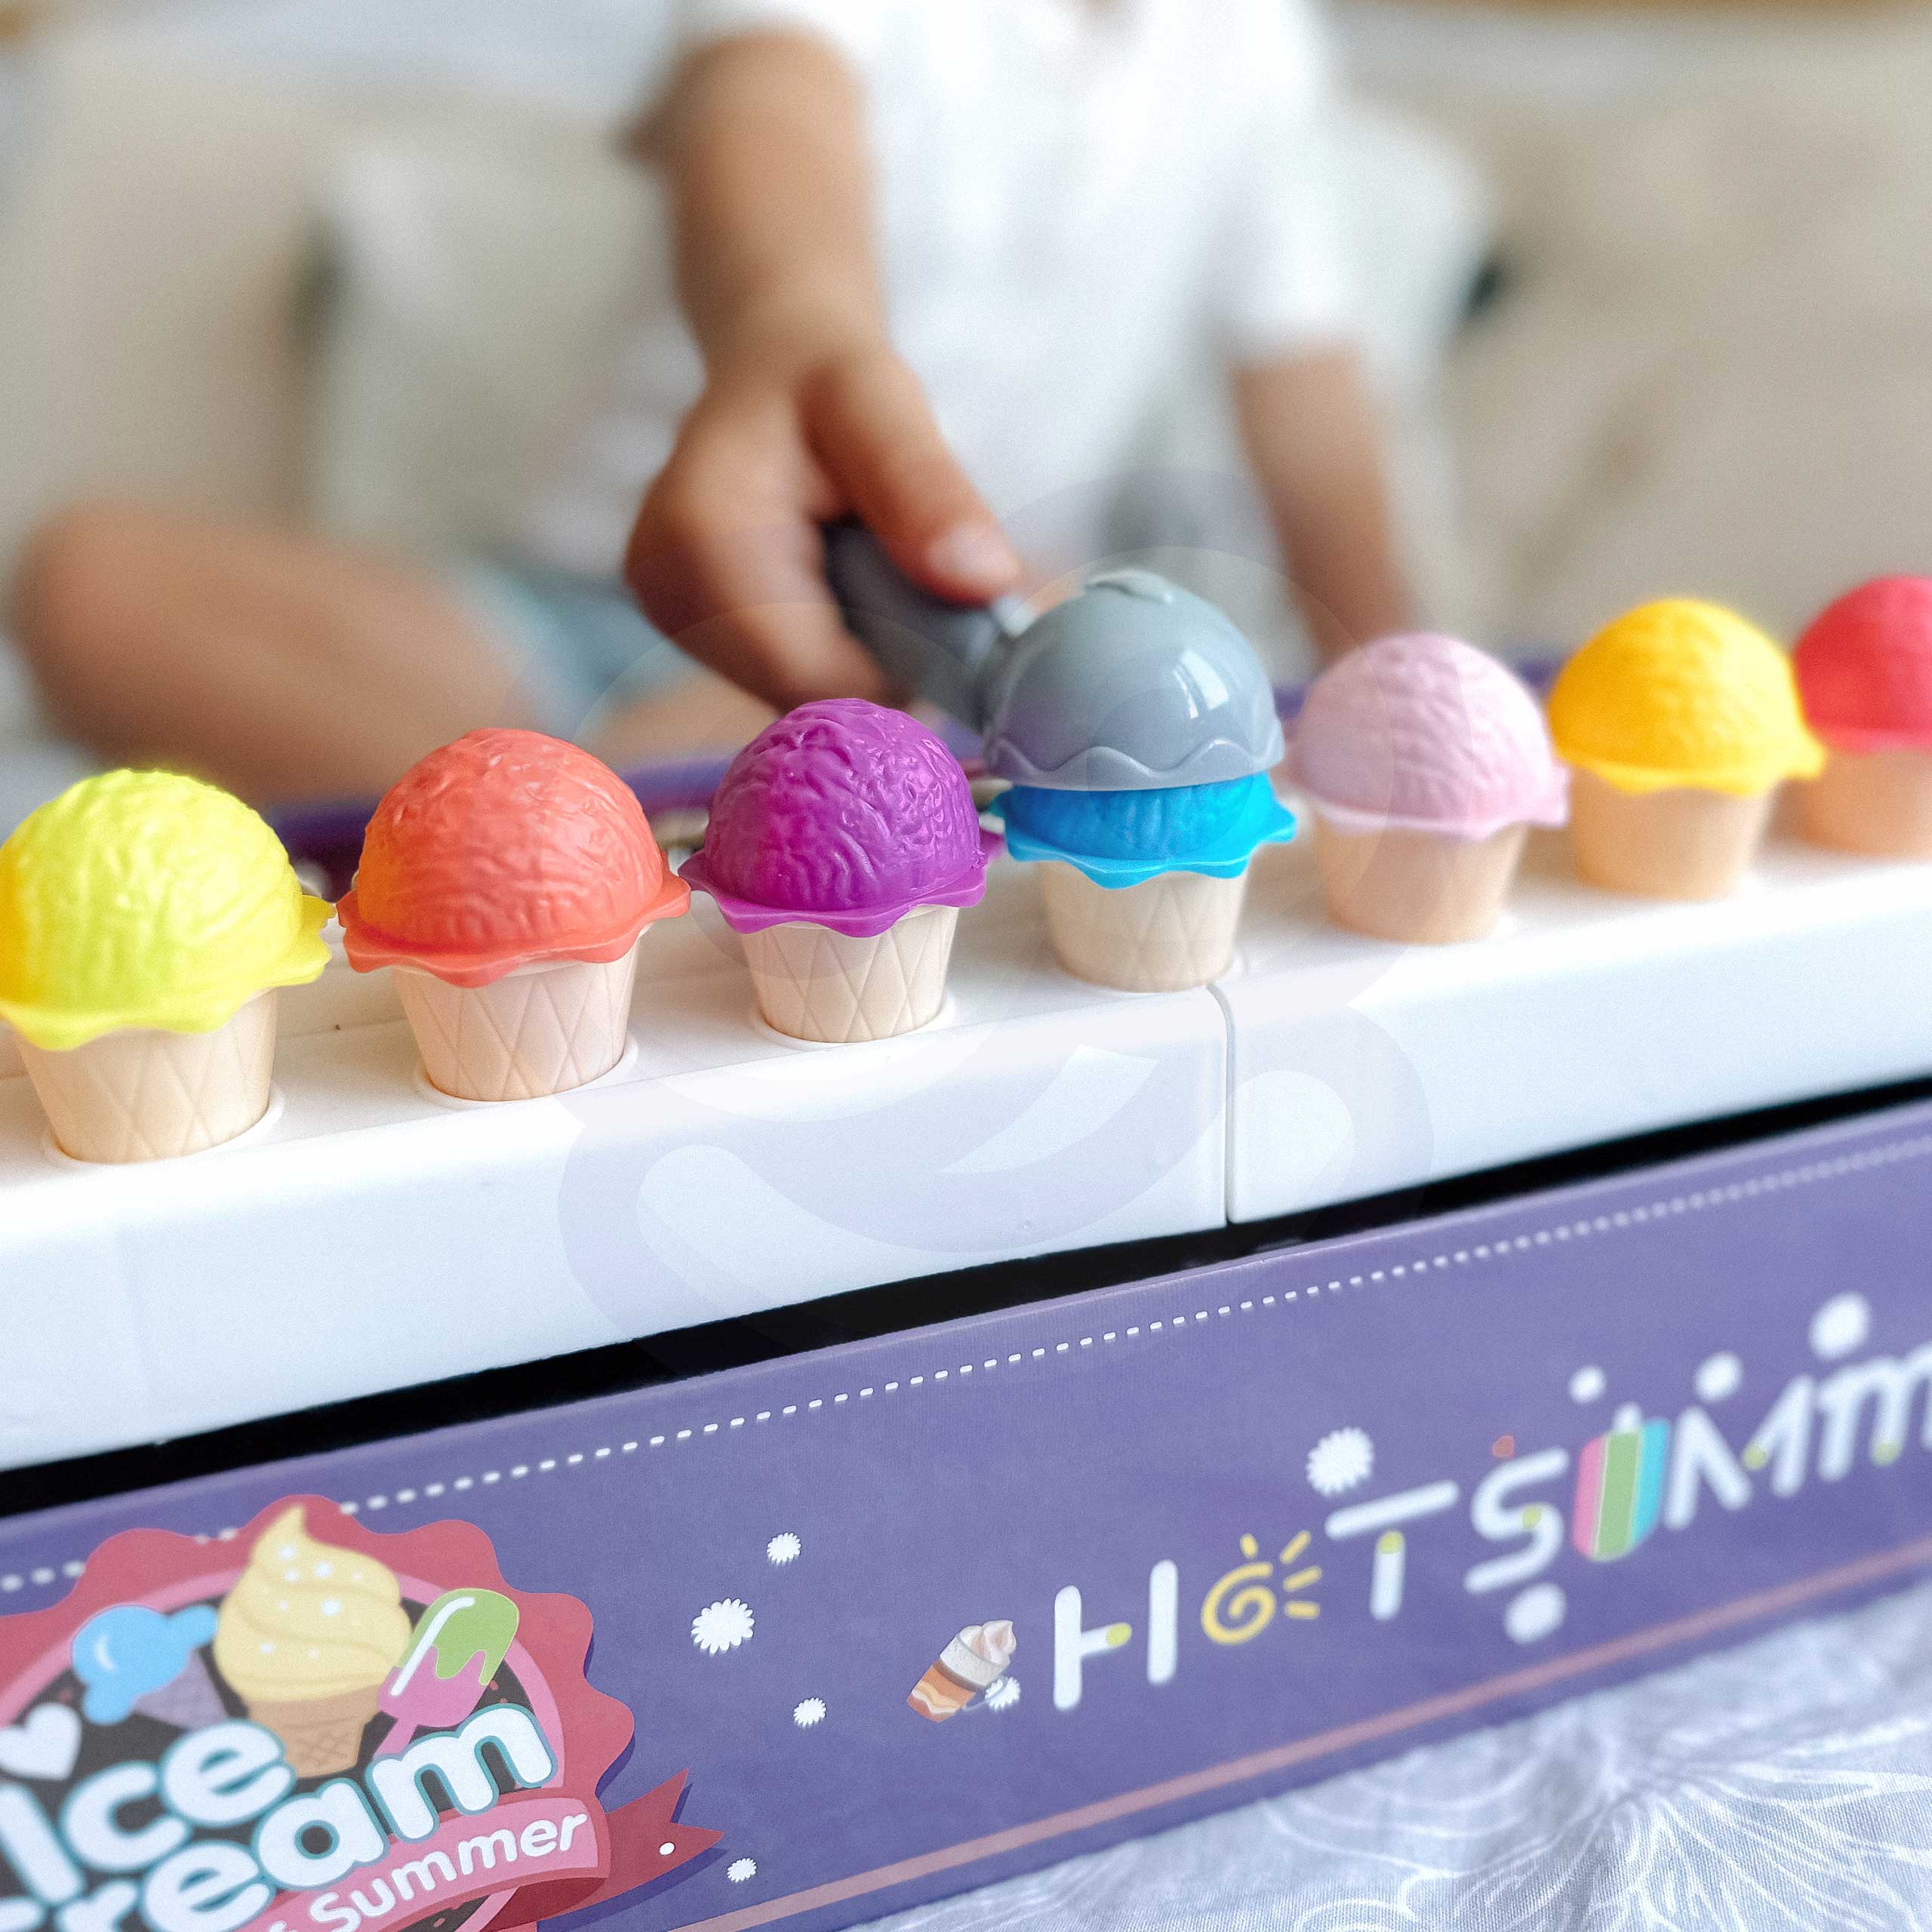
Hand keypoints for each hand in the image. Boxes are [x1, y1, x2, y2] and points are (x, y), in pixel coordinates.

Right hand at [625, 301, 1019, 711]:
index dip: (901, 669)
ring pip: (798, 694)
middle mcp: (666, 593)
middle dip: (880, 658)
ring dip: (858, 653)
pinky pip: (784, 677)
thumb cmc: (827, 377)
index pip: (814, 677)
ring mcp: (670, 617)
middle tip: (917, 577)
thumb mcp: (885, 405)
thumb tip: (985, 581)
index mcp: (702, 540)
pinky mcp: (687, 629)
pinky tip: (839, 586)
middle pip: (805, 693)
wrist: (773, 365)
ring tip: (872, 568)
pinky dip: (833, 647)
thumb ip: (927, 489)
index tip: (959, 620)